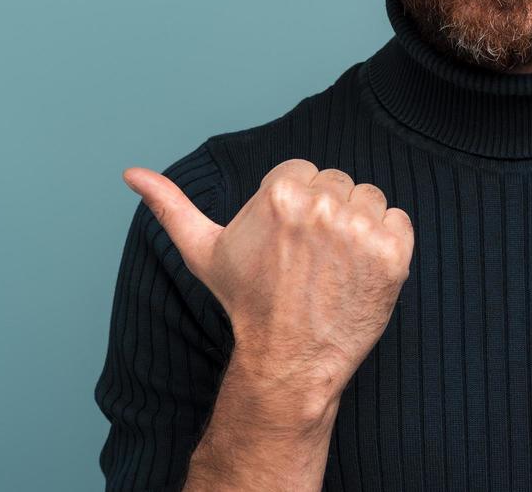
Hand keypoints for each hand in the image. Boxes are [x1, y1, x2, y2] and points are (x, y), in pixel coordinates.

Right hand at [122, 159, 414, 404]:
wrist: (289, 360)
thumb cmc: (247, 303)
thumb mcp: (203, 251)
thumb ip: (170, 205)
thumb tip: (131, 173)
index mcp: (280, 192)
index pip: (303, 172)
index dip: (295, 208)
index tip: (285, 244)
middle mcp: (322, 204)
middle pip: (337, 184)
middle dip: (326, 215)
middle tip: (308, 260)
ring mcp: (360, 230)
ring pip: (369, 200)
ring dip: (358, 227)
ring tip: (332, 266)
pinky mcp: (394, 253)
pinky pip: (399, 220)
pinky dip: (387, 243)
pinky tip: (359, 271)